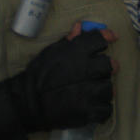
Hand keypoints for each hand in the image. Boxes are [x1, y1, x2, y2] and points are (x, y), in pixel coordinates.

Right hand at [0, 28, 115, 137]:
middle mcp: (86, 70)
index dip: (106, 37)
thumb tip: (80, 26)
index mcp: (76, 53)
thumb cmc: (38, 76)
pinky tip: (93, 106)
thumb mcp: (50, 53)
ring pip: (109, 88)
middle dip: (107, 67)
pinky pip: (106, 109)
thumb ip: (68, 41)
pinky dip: (102, 108)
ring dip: (103, 89)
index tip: (112, 38)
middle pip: (109, 65)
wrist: (27, 103)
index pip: (99, 40)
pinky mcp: (88, 112)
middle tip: (100, 72)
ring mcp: (89, 92)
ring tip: (93, 91)